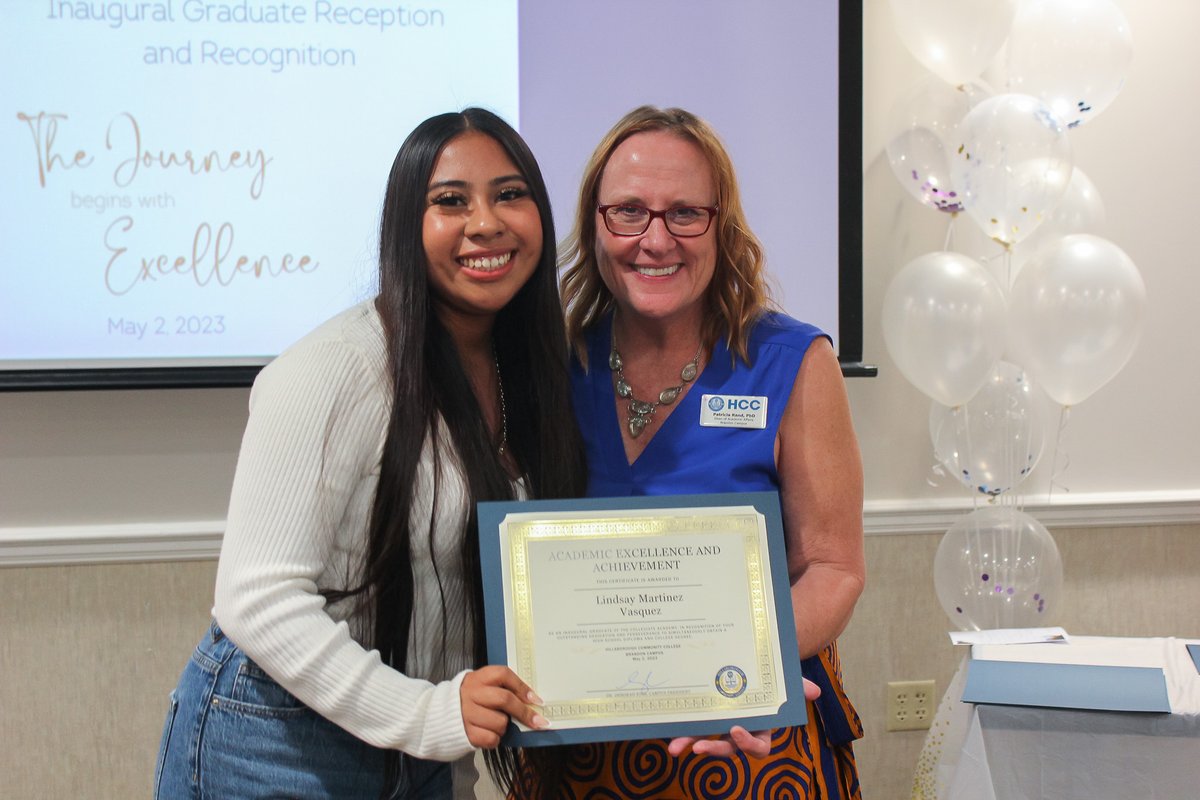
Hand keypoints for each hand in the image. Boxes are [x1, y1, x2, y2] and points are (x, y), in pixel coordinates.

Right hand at [459, 665, 548, 748]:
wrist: (440, 715)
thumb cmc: (471, 700)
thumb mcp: (482, 687)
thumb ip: (501, 689)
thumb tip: (531, 702)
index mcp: (478, 678)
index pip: (503, 674)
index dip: (522, 687)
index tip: (536, 699)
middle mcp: (471, 693)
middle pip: (505, 699)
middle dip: (524, 712)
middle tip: (539, 721)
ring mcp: (467, 713)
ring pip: (500, 722)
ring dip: (504, 726)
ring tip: (496, 724)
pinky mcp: (466, 732)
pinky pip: (492, 738)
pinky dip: (495, 739)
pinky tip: (488, 733)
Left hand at [666, 678, 820, 757]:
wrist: (753, 662)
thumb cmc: (771, 677)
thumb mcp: (783, 679)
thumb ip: (797, 685)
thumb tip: (815, 691)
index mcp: (761, 727)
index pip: (758, 746)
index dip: (748, 743)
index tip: (735, 730)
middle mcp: (738, 731)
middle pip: (728, 749)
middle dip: (714, 749)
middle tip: (699, 748)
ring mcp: (718, 724)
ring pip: (704, 740)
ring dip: (689, 743)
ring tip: (674, 747)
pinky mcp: (702, 715)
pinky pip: (690, 725)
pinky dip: (678, 727)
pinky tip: (664, 727)